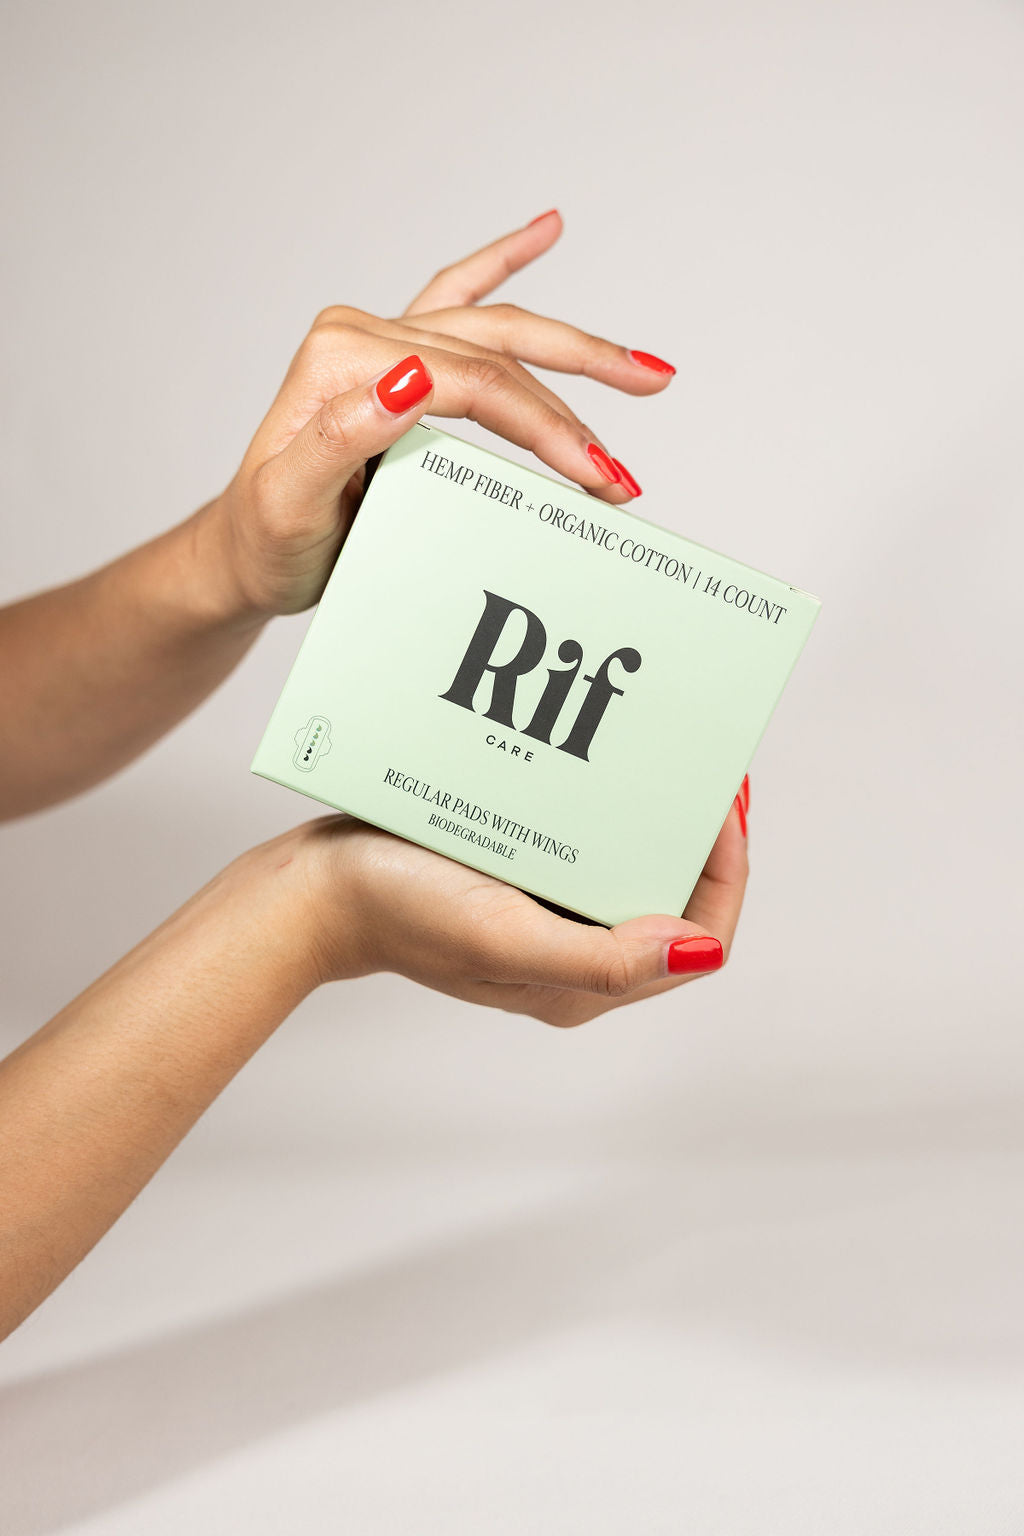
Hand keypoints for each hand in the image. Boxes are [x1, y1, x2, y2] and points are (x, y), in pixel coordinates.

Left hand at [203, 210, 675, 619]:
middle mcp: (363, 338)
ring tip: (641, 370)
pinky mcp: (394, 361)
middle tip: (653, 390)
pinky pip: (457, 297)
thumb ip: (341, 439)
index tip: (596, 472)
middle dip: (582, 378)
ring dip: (572, 350)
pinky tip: (545, 230)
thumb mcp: (289, 505)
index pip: (468, 381)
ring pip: (496, 332)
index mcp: (341, 362)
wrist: (246, 551)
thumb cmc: (268, 539)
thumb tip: (411, 379)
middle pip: (495, 349)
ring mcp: (381, 343)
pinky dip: (502, 261)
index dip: (543, 423)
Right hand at [287, 781, 748, 1027]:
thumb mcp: (503, 936)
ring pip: (638, 869)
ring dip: (661, 818)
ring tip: (666, 759)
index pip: (702, 938)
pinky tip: (606, 766)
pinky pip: (591, 848)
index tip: (721, 805)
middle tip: (704, 767)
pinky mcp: (525, 884)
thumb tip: (695, 948)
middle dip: (703, 837)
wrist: (317, 890)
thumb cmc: (401, 913)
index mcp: (587, 984)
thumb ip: (599, 958)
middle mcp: (580, 957)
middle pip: (679, 900)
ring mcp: (553, 918)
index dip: (727, 872)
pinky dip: (612, 810)